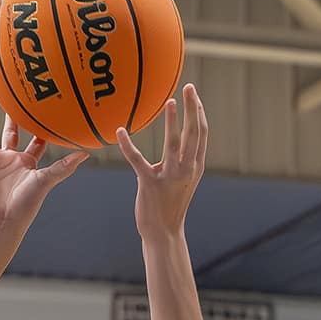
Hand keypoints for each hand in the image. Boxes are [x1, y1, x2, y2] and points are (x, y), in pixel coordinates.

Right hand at [0, 94, 84, 235]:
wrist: (1, 222)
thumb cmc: (25, 206)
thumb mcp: (45, 181)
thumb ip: (63, 166)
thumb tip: (86, 153)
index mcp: (27, 162)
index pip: (36, 138)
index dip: (41, 125)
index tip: (46, 106)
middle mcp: (9, 158)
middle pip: (10, 129)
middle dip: (11, 113)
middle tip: (12, 92)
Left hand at [115, 84, 207, 240]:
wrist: (164, 232)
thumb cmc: (171, 204)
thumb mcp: (182, 179)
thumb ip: (182, 159)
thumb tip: (176, 137)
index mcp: (195, 167)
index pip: (201, 135)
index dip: (198, 112)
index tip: (194, 94)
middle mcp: (186, 169)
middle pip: (193, 134)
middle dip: (192, 109)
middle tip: (189, 87)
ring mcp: (169, 177)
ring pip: (173, 144)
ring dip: (172, 122)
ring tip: (170, 102)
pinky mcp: (150, 184)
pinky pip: (137, 160)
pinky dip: (127, 145)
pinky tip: (119, 131)